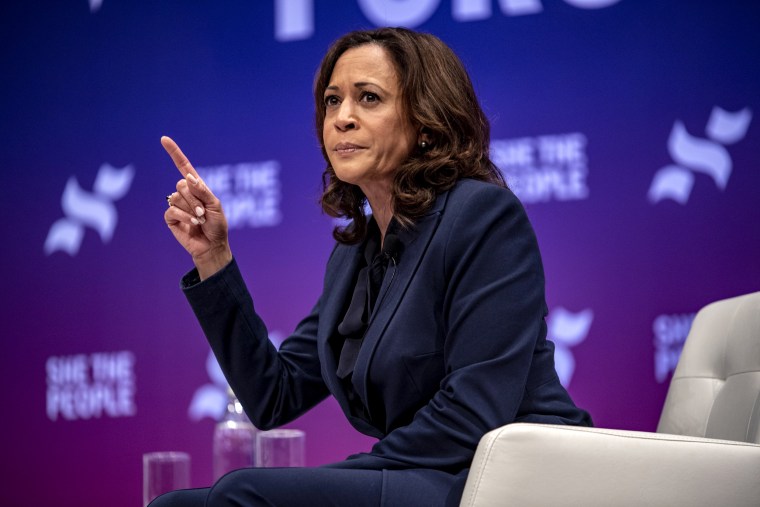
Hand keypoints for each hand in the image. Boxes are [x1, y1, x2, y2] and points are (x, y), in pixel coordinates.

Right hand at [162, 136, 231, 279]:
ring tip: (200, 219)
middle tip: (204, 212)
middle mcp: (185, 194)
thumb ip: (202, 191)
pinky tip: (193, 224)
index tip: (164, 139)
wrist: (213, 245)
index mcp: (197, 187)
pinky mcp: (170, 218)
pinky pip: (171, 210)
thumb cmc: (217, 226)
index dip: (174, 153)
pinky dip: (184, 217)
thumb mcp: (215, 205)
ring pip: (176, 197)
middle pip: (181, 184)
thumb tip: (187, 177)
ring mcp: (176, 205)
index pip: (183, 166)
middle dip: (195, 199)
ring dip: (191, 209)